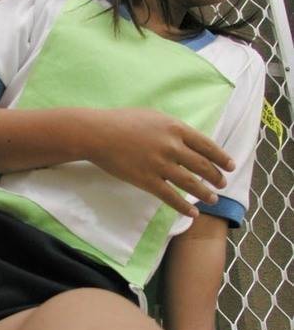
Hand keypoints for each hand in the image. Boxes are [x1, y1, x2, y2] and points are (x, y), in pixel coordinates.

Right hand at [87, 108, 234, 217]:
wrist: (99, 134)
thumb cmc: (122, 121)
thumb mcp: (153, 116)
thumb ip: (171, 128)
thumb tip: (186, 138)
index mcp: (175, 128)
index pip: (206, 145)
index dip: (221, 157)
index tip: (230, 165)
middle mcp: (172, 147)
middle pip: (202, 165)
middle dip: (216, 176)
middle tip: (222, 183)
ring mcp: (160, 165)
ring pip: (190, 183)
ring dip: (205, 193)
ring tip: (213, 199)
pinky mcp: (147, 181)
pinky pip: (170, 197)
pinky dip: (184, 207)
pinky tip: (192, 213)